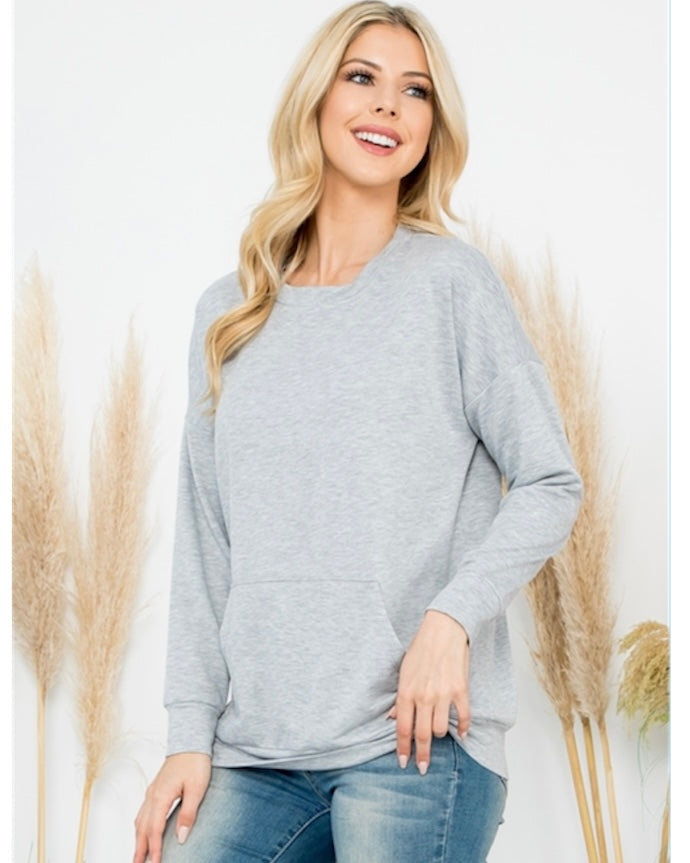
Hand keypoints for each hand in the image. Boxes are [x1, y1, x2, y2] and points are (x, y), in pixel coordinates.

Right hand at [133, 752, 210, 862]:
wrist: (192, 740)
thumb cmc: (196, 761)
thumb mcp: (197, 788)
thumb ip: (188, 814)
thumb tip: (181, 838)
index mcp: (161, 796)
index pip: (154, 830)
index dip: (155, 850)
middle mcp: (152, 795)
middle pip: (142, 829)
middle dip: (139, 850)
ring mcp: (152, 791)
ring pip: (140, 821)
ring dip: (138, 840)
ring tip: (138, 856)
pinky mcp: (156, 788)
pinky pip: (143, 812)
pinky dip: (141, 827)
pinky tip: (143, 832)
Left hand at [390, 610, 469, 773]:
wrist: (444, 630)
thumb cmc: (421, 648)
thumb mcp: (404, 671)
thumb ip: (400, 697)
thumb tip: (393, 718)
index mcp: (407, 692)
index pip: (403, 729)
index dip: (403, 748)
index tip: (404, 762)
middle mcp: (424, 696)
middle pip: (421, 735)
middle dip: (422, 755)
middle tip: (422, 767)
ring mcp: (443, 695)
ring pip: (440, 729)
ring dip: (439, 735)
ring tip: (438, 733)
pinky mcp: (460, 690)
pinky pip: (463, 717)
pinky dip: (463, 728)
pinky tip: (461, 733)